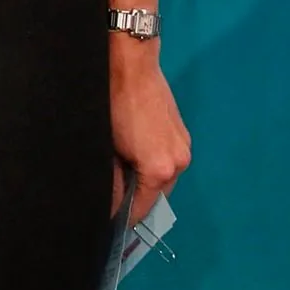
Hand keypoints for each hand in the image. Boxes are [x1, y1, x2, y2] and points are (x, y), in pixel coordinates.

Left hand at [109, 39, 190, 224]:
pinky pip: (165, 161)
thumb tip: (111, 201)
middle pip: (155, 195)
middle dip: (133, 200)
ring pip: (161, 178)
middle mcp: (178, 163)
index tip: (107, 225)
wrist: (131, 63)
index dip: (122, 218)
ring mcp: (183, 147)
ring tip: (118, 176)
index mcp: (160, 170)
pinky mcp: (181, 134)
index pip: (141, 209)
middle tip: (109, 200)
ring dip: (142, 182)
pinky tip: (131, 156)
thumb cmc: (113, 103)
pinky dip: (150, 165)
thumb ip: (112, 179)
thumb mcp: (106, 146)